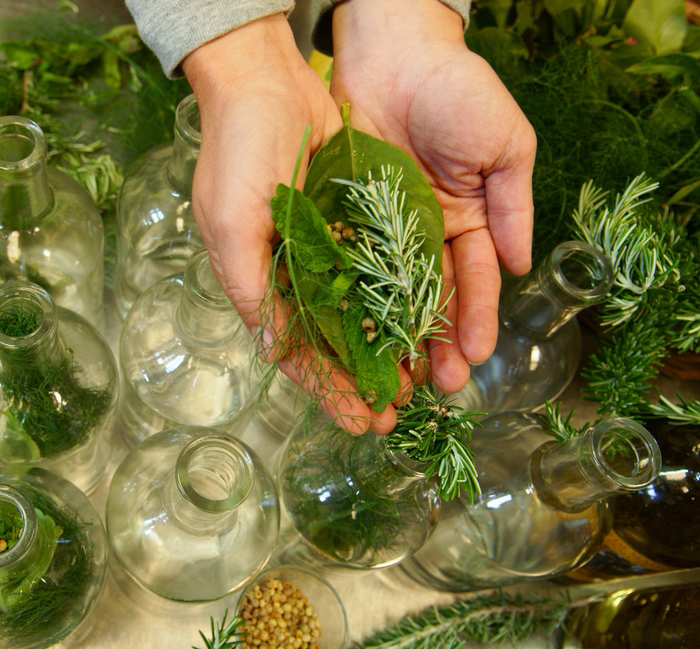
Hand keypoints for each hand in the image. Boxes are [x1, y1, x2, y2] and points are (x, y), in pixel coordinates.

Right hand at [183, 14, 404, 433]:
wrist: (266, 80)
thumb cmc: (237, 151)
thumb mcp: (232, 222)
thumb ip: (252, 288)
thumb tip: (274, 351)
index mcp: (259, 282)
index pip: (296, 351)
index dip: (327, 389)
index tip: (360, 421)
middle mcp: (293, 272)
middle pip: (334, 341)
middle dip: (363, 379)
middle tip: (397, 414)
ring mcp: (326, 247)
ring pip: (363, 311)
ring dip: (388, 347)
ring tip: (420, 381)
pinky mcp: (353, 221)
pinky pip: (381, 268)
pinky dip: (400, 298)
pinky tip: (424, 322)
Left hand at [329, 0, 537, 392]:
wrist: (395, 48)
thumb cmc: (459, 90)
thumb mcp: (506, 145)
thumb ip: (514, 206)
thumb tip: (519, 267)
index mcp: (468, 221)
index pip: (471, 284)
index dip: (474, 322)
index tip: (473, 360)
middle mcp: (422, 233)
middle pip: (427, 299)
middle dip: (429, 345)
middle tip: (427, 388)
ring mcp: (380, 227)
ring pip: (384, 293)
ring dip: (387, 336)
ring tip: (388, 378)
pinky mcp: (341, 215)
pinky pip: (344, 264)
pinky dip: (347, 299)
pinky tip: (347, 333)